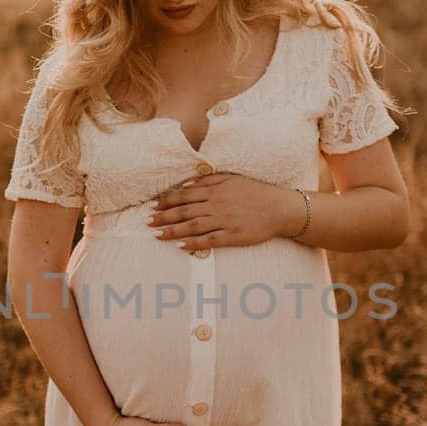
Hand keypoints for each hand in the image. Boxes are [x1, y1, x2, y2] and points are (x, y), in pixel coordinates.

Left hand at [147, 172, 304, 251]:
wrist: (280, 208)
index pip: (185, 195)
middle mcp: (217, 205)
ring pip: (193, 226)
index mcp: (216, 190)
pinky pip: (209, 241)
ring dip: (173, 231)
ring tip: (157, 235)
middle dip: (164, 216)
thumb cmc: (256, 192)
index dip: (167, 201)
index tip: (153, 205)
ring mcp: (224, 221)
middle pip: (185, 211)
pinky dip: (193, 244)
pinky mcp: (232, 236)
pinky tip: (180, 246)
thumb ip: (210, 180)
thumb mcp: (233, 179)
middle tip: (147, 222)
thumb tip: (188, 184)